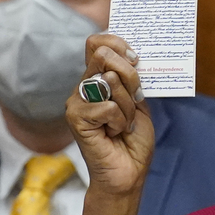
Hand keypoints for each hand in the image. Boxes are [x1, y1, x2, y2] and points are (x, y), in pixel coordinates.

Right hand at [65, 33, 153, 198]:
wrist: (128, 171)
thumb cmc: (133, 138)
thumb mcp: (139, 101)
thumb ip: (132, 78)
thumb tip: (131, 55)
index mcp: (98, 78)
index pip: (97, 42)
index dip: (118, 44)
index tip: (136, 59)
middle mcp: (84, 86)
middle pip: (105, 56)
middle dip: (131, 76)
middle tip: (136, 100)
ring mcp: (76, 101)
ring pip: (111, 81)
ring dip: (128, 105)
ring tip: (123, 123)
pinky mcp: (75, 117)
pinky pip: (109, 106)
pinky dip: (120, 121)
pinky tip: (115, 133)